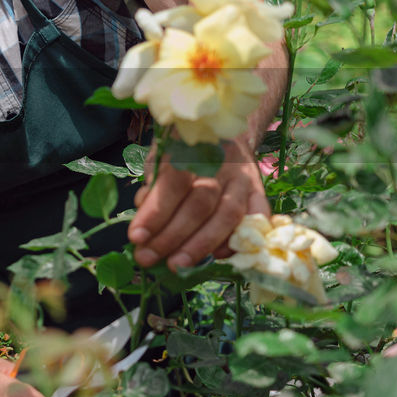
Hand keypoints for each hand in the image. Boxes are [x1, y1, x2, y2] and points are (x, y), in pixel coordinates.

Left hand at [128, 137, 269, 269]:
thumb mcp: (160, 159)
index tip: (136, 237)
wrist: (222, 131)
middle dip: (172, 236)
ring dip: (201, 245)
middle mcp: (221, 162)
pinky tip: (217, 256)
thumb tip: (144, 219)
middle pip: (200, 204)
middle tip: (148, 257)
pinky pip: (256, 220)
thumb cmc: (183, 152)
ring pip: (227, 215)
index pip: (173, 184)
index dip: (155, 213)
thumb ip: (153, 187)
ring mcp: (243, 177)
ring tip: (177, 265)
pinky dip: (237, 241)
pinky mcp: (259, 191)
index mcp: (190, 148)